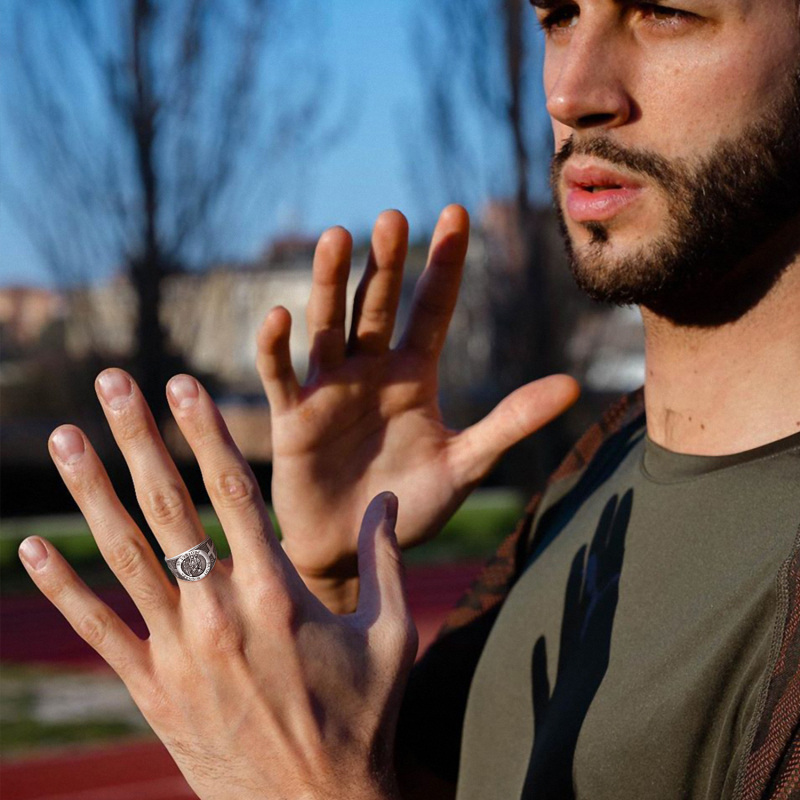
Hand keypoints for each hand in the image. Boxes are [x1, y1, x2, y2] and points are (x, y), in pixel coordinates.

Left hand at [19, 369, 416, 799]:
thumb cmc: (363, 718)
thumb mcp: (392, 633)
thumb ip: (386, 559)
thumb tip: (386, 499)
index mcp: (281, 590)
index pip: (232, 490)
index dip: (206, 430)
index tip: (183, 383)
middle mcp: (220, 611)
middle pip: (169, 505)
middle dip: (138, 436)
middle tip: (112, 381)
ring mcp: (178, 651)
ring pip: (124, 555)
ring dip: (90, 491)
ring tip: (63, 437)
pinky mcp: (151, 691)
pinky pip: (97, 630)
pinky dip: (62, 587)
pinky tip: (32, 547)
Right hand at [257, 205, 579, 610]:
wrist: (358, 551)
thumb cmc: (412, 506)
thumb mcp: (466, 462)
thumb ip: (511, 422)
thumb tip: (572, 384)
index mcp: (413, 376)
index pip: (432, 309)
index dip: (444, 264)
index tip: (458, 211)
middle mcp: (370, 371)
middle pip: (376, 306)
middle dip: (384, 264)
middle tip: (393, 218)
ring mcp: (329, 390)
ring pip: (328, 326)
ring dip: (329, 285)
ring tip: (335, 238)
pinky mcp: (293, 418)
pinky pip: (281, 376)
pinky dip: (276, 348)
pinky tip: (279, 316)